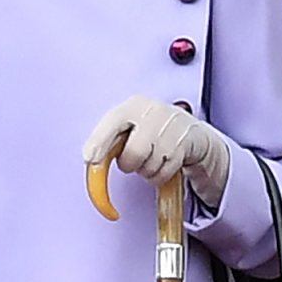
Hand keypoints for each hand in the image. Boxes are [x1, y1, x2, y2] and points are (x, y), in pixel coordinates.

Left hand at [83, 96, 231, 208]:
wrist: (193, 134)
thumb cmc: (153, 132)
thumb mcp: (132, 128)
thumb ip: (112, 140)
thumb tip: (91, 160)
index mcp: (134, 105)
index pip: (113, 122)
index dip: (99, 141)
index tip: (89, 158)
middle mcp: (153, 112)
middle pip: (133, 153)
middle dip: (129, 164)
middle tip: (133, 160)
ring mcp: (172, 127)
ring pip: (148, 166)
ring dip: (146, 171)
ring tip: (152, 158)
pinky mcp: (185, 143)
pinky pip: (164, 173)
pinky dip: (159, 176)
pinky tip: (164, 163)